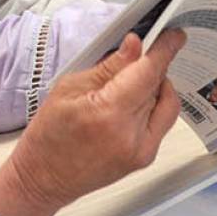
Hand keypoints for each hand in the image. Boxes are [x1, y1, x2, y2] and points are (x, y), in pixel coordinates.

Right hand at [0, 29, 185, 215]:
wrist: (43, 179)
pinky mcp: (144, 158)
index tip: (173, 36)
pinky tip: (131, 103)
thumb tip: (135, 46)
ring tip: (128, 84)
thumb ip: (108, 67)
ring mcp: (141, 151)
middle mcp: (131, 135)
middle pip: (158, 86)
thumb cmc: (48, 137)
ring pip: (164, 103)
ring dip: (153, 87)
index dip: (164, 50)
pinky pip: (161, 122)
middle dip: (150, 67)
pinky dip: (152, 106)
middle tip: (135, 56)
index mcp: (109, 114)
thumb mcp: (69, 88)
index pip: (148, 73)